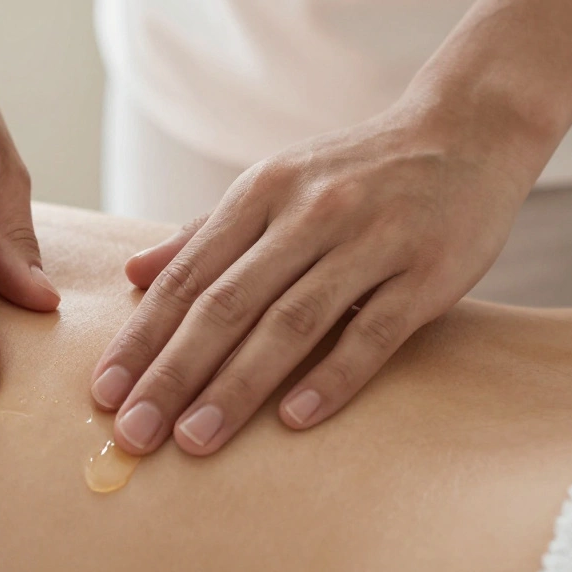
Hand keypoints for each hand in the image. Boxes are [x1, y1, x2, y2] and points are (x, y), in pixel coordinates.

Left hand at [91, 102, 540, 455]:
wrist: (466, 132)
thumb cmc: (354, 172)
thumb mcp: (272, 185)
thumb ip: (203, 233)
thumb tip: (131, 274)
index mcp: (261, 193)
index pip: (186, 276)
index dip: (142, 337)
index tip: (105, 392)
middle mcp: (308, 214)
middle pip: (226, 305)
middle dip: (172, 374)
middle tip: (133, 432)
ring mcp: (370, 241)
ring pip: (290, 323)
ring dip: (236, 387)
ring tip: (194, 439)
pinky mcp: (427, 272)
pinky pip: (373, 333)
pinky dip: (330, 378)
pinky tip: (292, 421)